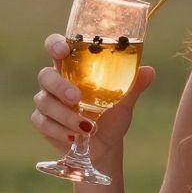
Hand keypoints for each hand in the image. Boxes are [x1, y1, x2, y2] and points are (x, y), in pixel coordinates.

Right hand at [31, 33, 154, 167]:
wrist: (103, 148)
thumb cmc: (112, 117)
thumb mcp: (125, 101)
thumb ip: (133, 85)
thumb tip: (149, 71)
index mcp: (72, 68)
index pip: (56, 47)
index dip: (55, 45)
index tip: (63, 50)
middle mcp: (56, 82)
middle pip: (45, 76)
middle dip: (59, 87)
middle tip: (77, 98)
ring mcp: (47, 102)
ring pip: (44, 102)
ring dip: (64, 115)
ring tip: (85, 127)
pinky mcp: (43, 122)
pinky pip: (42, 123)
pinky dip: (58, 131)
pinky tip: (74, 137)